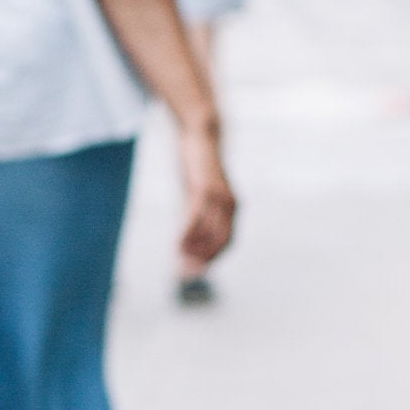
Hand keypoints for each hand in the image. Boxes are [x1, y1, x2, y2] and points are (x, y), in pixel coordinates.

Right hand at [176, 120, 236, 272]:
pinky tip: (177, 244)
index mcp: (232, 208)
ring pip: (210, 232)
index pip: (227, 241)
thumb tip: (188, 231)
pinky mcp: (205, 188)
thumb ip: (196, 211)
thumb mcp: (198, 191)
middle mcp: (230, 205)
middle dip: (206, 259)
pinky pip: (197, 217)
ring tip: (180, 260)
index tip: (198, 271)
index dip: (214, 259)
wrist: (202, 136)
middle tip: (188, 273)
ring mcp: (219, 197)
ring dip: (195, 250)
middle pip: (222, 241)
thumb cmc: (199, 166)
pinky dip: (188, 234)